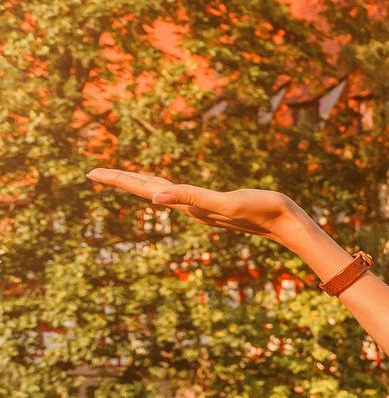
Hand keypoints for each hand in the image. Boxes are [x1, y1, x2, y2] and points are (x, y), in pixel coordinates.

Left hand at [87, 168, 305, 241]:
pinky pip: (180, 193)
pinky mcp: (215, 204)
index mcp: (190, 204)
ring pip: (162, 191)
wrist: (289, 225)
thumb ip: (191, 198)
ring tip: (122, 177)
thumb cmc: (263, 210)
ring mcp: (203, 207)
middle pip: (148, 190)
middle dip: (121, 180)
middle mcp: (191, 207)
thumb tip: (155, 197)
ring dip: (140, 183)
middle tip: (93, 173)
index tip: (91, 173)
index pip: (146, 189)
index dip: (119, 180)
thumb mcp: (226, 202)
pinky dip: (164, 186)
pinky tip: (164, 186)